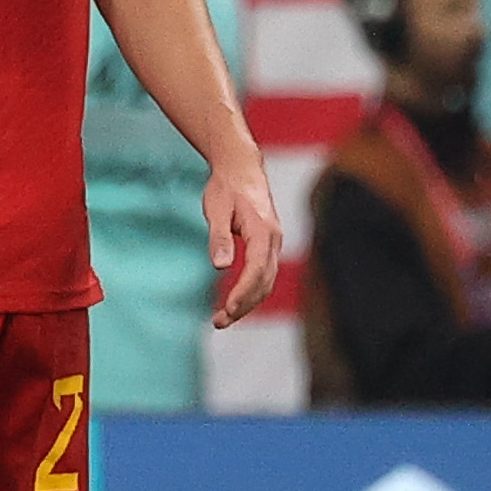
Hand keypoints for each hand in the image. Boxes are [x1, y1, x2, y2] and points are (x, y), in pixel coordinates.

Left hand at [202, 150, 283, 327]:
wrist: (241, 169)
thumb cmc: (226, 188)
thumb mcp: (217, 210)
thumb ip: (219, 238)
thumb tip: (220, 266)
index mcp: (263, 231)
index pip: (257, 270)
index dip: (243, 293)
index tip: (227, 310)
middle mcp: (274, 240)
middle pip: (265, 282)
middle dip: (244, 305)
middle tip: (219, 322)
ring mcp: (274, 244)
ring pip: (266, 282)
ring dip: (248, 303)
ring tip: (223, 319)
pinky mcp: (268, 246)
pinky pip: (264, 275)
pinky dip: (251, 292)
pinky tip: (234, 303)